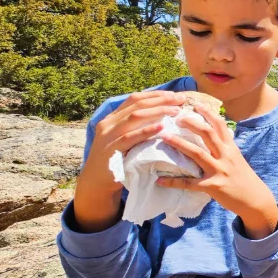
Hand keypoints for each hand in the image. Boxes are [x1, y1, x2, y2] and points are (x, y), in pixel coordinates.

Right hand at [73, 91, 187, 231]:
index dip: (155, 95)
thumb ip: (136, 127)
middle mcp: (108, 123)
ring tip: (176, 111)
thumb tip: (163, 114)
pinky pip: (131, 137)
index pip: (135, 99)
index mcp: (112, 118)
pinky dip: (147, 130)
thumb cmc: (117, 159)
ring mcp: (108, 136)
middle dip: (161, 100)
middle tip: (180, 100)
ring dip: (158, 112)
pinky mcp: (112, 150)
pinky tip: (162, 127)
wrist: (96, 182)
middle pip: (137, 105)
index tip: (175, 95)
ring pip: (134, 117)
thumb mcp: (124, 138)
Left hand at [156, 102, 277, 238]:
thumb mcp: (236, 159)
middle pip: (208, 134)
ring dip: (179, 144)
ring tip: (164, 137)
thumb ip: (223, 148)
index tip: (195, 103)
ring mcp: (219, 170)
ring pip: (198, 153)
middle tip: (175, 117)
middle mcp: (226, 156)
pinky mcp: (213, 186)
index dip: (207, 112)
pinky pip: (190, 183)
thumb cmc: (243, 178)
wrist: (255, 199)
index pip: (220, 125)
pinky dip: (174, 182)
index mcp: (231, 148)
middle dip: (191, 123)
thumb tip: (209, 137)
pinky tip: (160, 181)